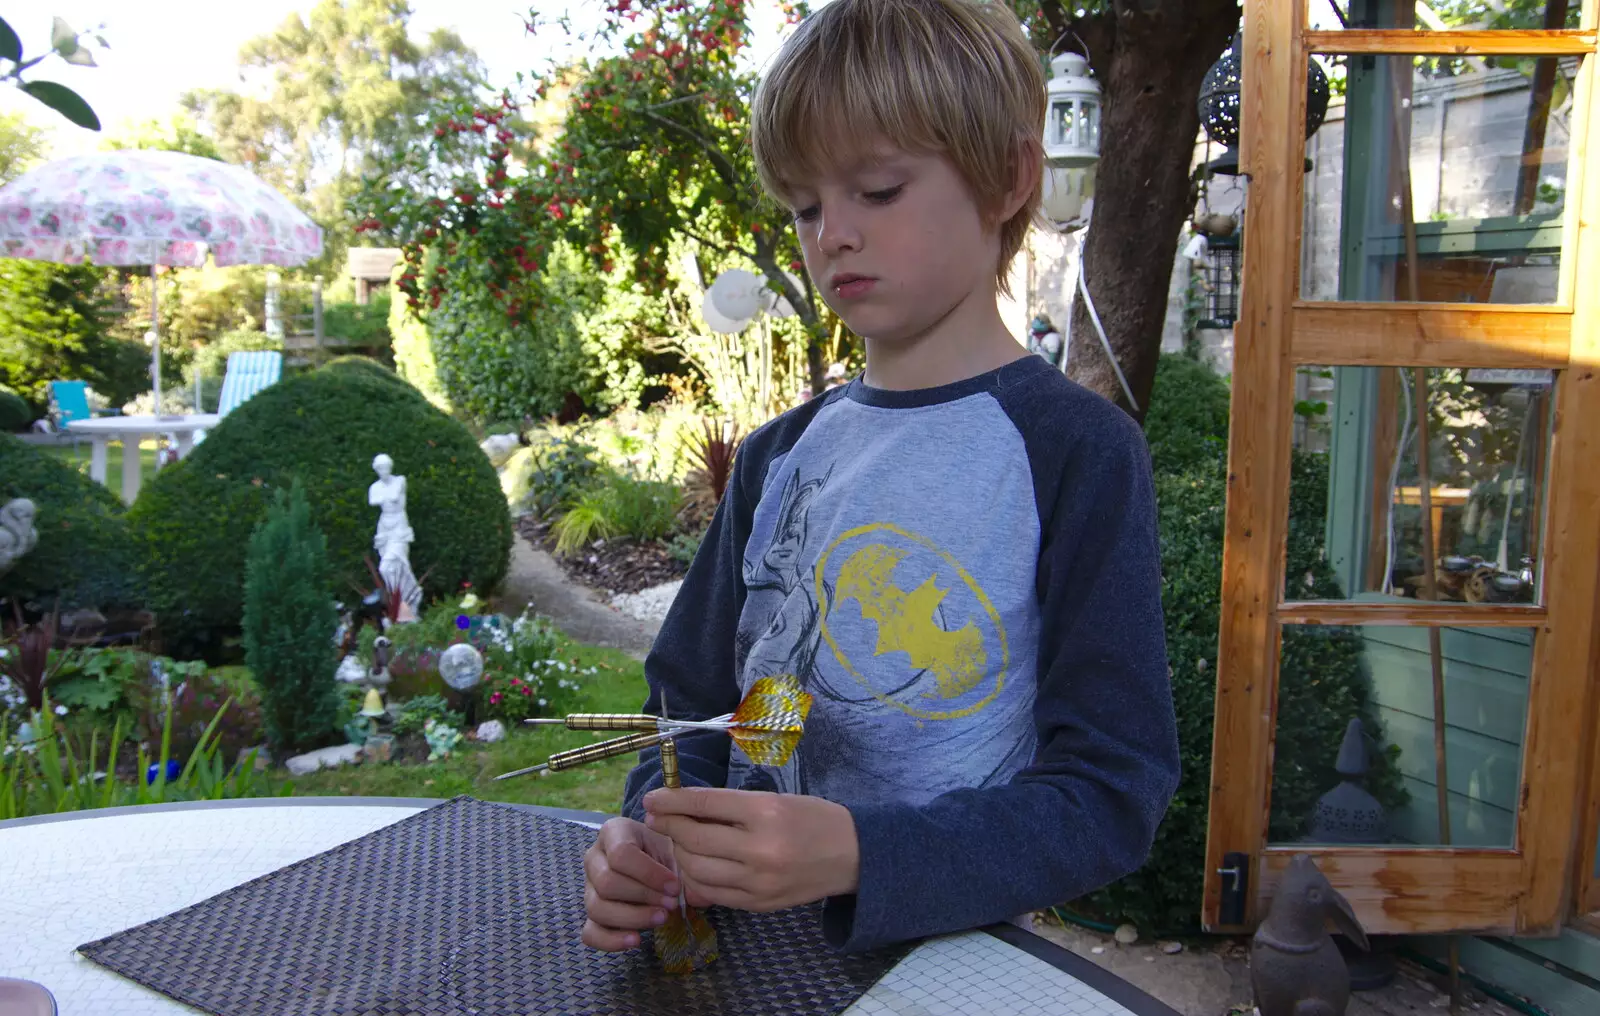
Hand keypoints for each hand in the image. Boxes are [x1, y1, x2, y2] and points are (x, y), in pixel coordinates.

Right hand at [581, 816, 682, 951]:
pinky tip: (636, 940)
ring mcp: (589, 887)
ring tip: (661, 918)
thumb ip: (676, 858)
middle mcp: (594, 858)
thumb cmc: (669, 850)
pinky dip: (611, 940)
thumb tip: (679, 888)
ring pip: (596, 908)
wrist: (665, 861)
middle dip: (643, 896)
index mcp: (613, 832)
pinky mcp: (593, 914)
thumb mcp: (675, 844)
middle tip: (671, 903)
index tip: (675, 885)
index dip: (649, 874)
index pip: (620, 854)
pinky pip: (590, 933)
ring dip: (633, 918)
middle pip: (606, 883)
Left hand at [642, 787, 859, 912]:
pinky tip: (692, 867)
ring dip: (678, 855)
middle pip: (694, 839)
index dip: (672, 801)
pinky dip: (696, 879)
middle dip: (668, 828)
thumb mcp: (775, 800)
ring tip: (675, 843)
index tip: (652, 799)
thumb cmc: (813, 819)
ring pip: (697, 870)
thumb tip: (684, 809)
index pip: (705, 804)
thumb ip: (732, 807)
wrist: (853, 856)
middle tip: (656, 820)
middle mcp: (759, 848)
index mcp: (766, 812)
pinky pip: (713, 893)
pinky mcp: (758, 904)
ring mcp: (758, 882)